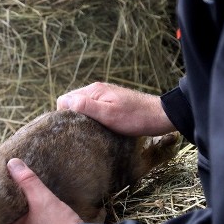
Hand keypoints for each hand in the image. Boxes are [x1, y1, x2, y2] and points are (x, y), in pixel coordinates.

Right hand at [57, 82, 174, 136]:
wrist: (160, 116)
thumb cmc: (135, 117)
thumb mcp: (109, 114)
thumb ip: (86, 107)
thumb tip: (64, 103)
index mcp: (93, 91)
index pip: (65, 100)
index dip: (64, 115)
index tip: (72, 129)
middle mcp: (96, 91)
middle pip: (72, 103)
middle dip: (72, 118)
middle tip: (81, 133)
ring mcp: (104, 97)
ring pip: (83, 108)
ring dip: (83, 120)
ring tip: (90, 132)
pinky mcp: (111, 103)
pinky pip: (93, 110)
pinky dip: (92, 119)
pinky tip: (99, 129)